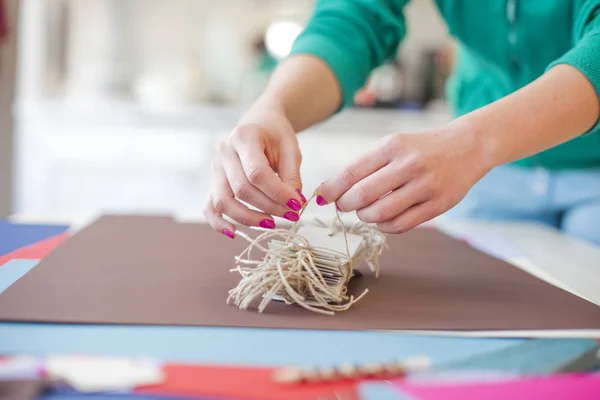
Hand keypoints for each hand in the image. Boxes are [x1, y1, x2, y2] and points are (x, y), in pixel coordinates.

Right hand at [204, 102, 305, 237]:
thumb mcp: (290, 148)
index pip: (257, 173)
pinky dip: (218, 222)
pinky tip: (234, 232)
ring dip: (249, 218)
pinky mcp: (213, 181)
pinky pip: (210, 206)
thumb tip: (294, 204)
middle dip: (269, 207)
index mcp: (243, 136)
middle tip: (292, 215)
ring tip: (272, 223)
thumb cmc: (276, 134)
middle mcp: (224, 151)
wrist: (260, 123)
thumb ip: (292, 176)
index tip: (297, 204)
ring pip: (224, 201)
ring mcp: (215, 167)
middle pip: (242, 189)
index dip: (277, 193)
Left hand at [317, 125, 490, 233]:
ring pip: (380, 214)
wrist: (468, 147)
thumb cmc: (422, 148)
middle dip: (345, 205)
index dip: (331, 189)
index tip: (321, 197)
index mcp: (392, 147)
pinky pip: (401, 225)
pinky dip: (384, 226)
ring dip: (365, 216)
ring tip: (365, 211)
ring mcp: (425, 186)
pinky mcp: (438, 205)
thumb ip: (366, 166)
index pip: (351, 172)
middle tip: (343, 206)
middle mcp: (408, 165)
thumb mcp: (393, 145)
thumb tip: (333, 191)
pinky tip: (382, 219)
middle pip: (361, 196)